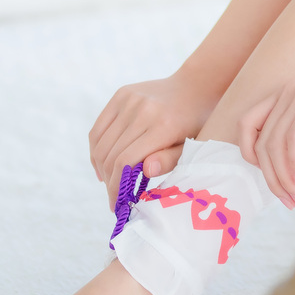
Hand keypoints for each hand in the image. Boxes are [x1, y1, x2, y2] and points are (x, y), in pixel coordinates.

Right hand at [88, 74, 213, 204]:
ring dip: (100, 168)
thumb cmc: (198, 124)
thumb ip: (169, 160)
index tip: (118, 207)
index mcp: (162, 125)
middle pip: (111, 154)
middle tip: (114, 200)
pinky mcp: (121, 95)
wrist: (196, 87)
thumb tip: (145, 170)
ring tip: (109, 183)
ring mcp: (129, 100)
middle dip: (109, 182)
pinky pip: (98, 128)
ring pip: (100, 143)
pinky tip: (102, 165)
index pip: (126, 162)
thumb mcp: (193, 146)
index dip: (117, 188)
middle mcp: (142, 110)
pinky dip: (96, 149)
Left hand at [237, 72, 294, 208]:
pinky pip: (294, 137)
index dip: (250, 158)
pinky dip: (294, 164)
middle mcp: (287, 92)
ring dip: (284, 178)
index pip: (246, 127)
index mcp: (283, 99)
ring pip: (274, 144)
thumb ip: (294, 145)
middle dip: (272, 178)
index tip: (274, 183)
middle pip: (260, 143)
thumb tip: (271, 171)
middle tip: (290, 202)